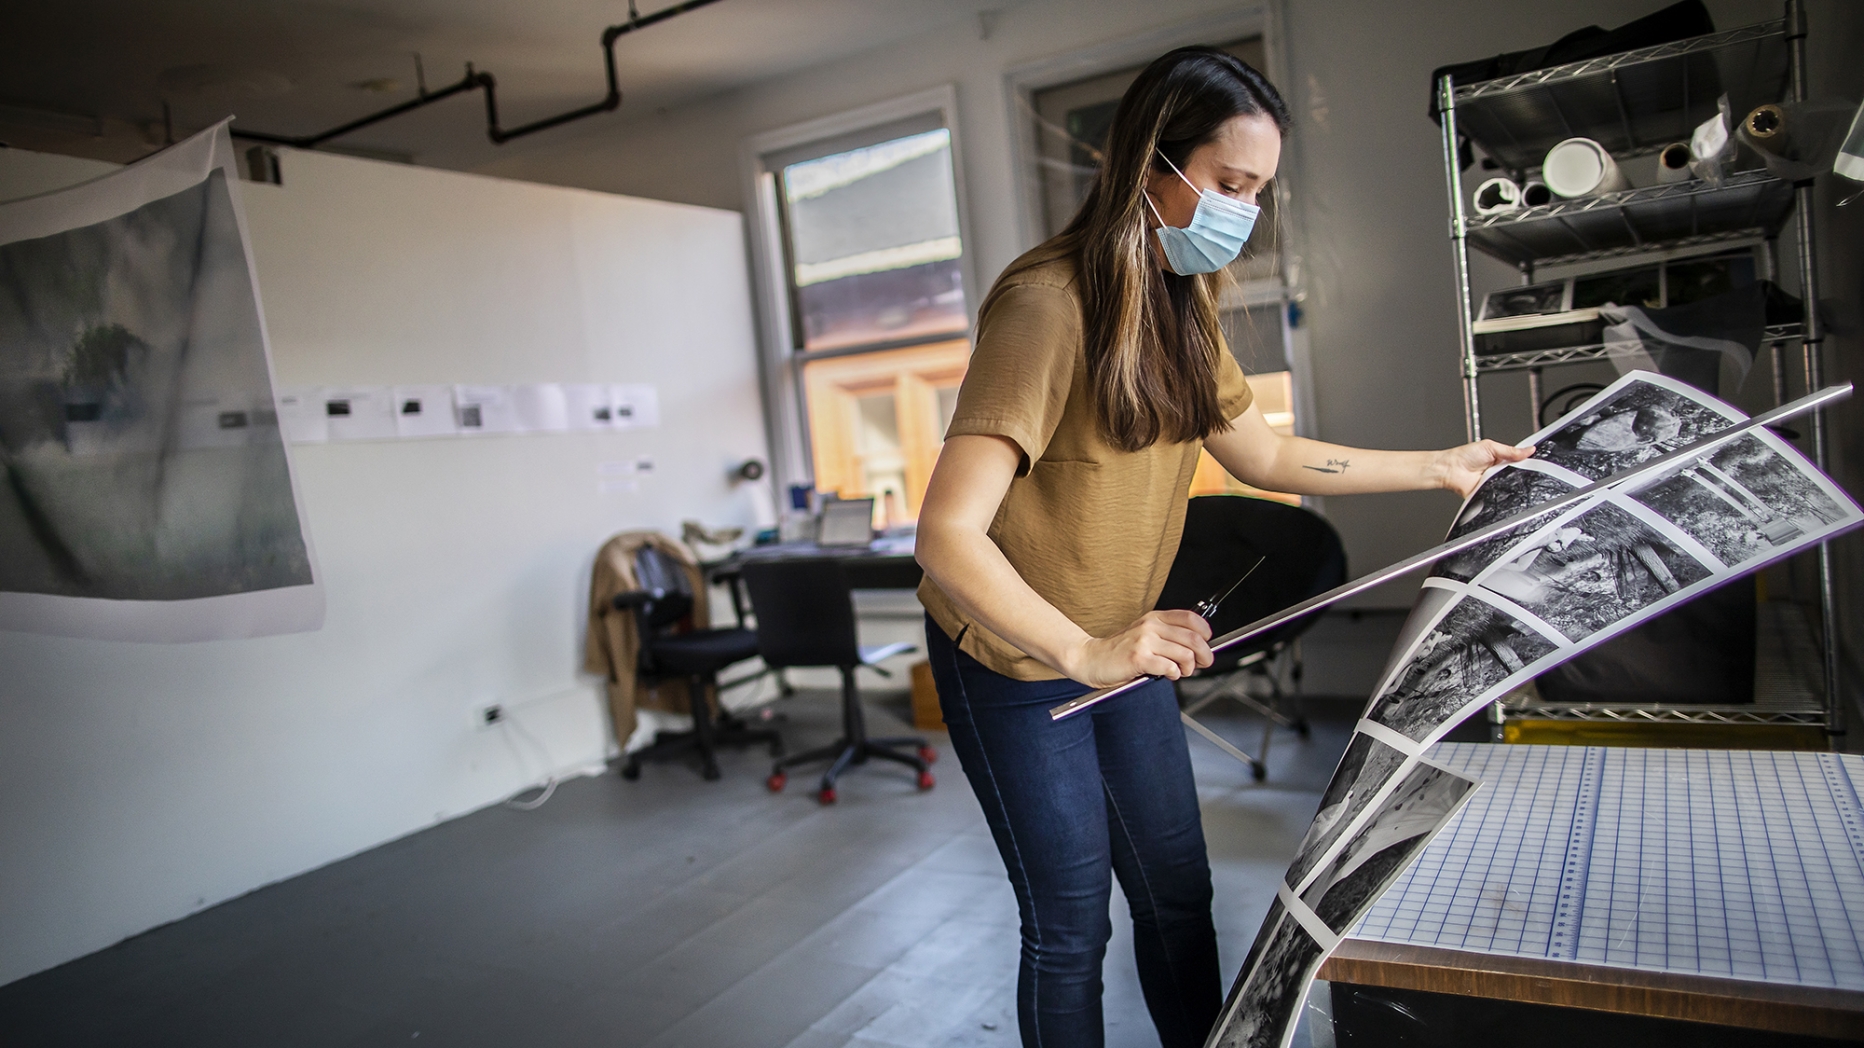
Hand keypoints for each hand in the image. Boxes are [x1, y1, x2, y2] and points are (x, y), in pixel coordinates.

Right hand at [1062, 610, 1212, 686]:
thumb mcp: (1144, 635)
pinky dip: (1174, 674)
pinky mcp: (1139, 658)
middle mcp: (1151, 626)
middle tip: (1202, 664)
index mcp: (1154, 618)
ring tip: (1179, 671)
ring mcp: (1144, 641)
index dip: (1205, 632)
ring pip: (1185, 654)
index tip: (1207, 643)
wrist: (1090, 659)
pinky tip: (1167, 674)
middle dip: (1205, 655)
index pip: (1191, 618)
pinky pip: (1170, 667)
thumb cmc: (1118, 651)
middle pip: (1194, 638)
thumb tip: (1196, 647)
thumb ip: (1166, 637)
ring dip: (1188, 668)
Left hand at [1432, 440, 1533, 499]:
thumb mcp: (1490, 447)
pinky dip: (1502, 490)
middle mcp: (1499, 471)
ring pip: (1511, 484)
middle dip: (1519, 471)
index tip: (1532, 459)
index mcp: (1501, 458)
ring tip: (1502, 474)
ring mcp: (1495, 483)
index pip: (1519, 461)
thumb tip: (1529, 450)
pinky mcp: (1490, 493)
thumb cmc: (1464, 456)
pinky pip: (1501, 494)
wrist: (1450, 470)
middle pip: (1518, 473)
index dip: (1526, 461)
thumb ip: (1511, 450)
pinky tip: (1499, 485)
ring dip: (1510, 480)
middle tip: (1514, 467)